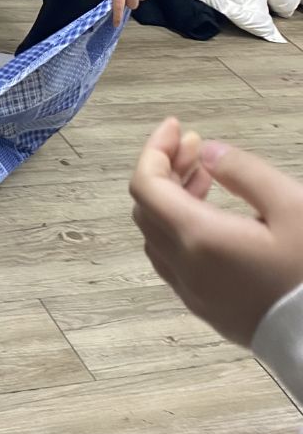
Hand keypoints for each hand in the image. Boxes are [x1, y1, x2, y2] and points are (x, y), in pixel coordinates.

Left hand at [130, 116, 302, 346]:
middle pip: (147, 208)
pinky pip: (171, 259)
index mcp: (198, 238)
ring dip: (169, 198)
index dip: (154, 149)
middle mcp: (183, 267)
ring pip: (155, 234)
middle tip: (195, 146)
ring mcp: (191, 292)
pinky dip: (177, 227)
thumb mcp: (292, 207)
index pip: (146, 185)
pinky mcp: (204, 307)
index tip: (176, 126)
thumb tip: (207, 152)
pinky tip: (210, 216)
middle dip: (164, 169)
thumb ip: (245, 173)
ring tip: (204, 176)